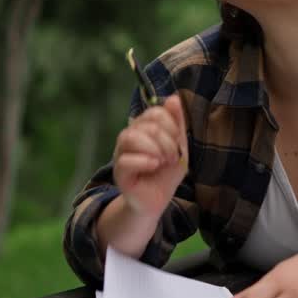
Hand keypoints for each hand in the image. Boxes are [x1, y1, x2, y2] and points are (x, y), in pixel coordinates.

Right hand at [111, 95, 187, 218]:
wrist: (157, 200)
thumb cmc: (166, 172)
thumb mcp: (178, 147)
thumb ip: (177, 123)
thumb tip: (173, 98)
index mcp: (143, 127)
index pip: (155, 112)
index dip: (171, 125)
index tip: (178, 143)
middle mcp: (129, 136)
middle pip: (147, 125)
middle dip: (167, 141)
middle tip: (172, 158)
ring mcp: (121, 153)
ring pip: (131, 137)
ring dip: (155, 149)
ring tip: (163, 161)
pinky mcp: (118, 172)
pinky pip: (125, 160)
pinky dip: (144, 161)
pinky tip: (154, 166)